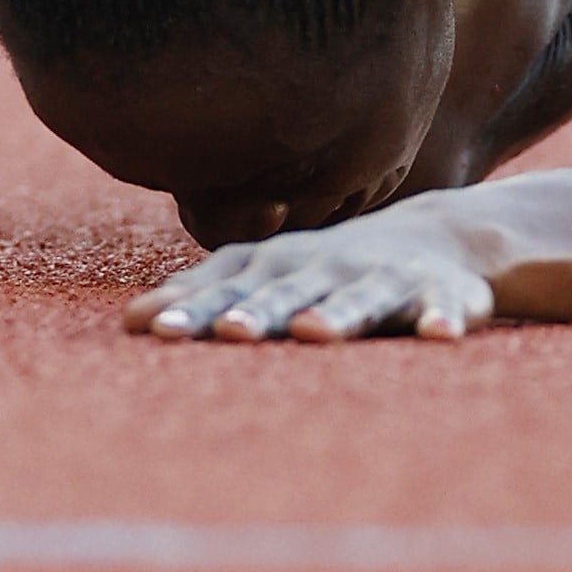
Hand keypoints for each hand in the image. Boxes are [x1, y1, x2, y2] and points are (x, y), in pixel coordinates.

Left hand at [124, 207, 495, 343]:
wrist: (441, 236)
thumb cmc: (331, 265)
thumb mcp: (270, 272)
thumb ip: (205, 294)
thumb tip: (127, 322)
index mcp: (282, 265)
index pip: (229, 287)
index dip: (195, 306)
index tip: (154, 329)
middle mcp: (327, 268)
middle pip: (288, 293)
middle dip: (258, 312)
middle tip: (230, 332)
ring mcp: (384, 280)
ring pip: (359, 300)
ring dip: (337, 315)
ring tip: (314, 332)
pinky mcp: (441, 295)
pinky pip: (443, 309)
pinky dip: (441, 319)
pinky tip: (439, 334)